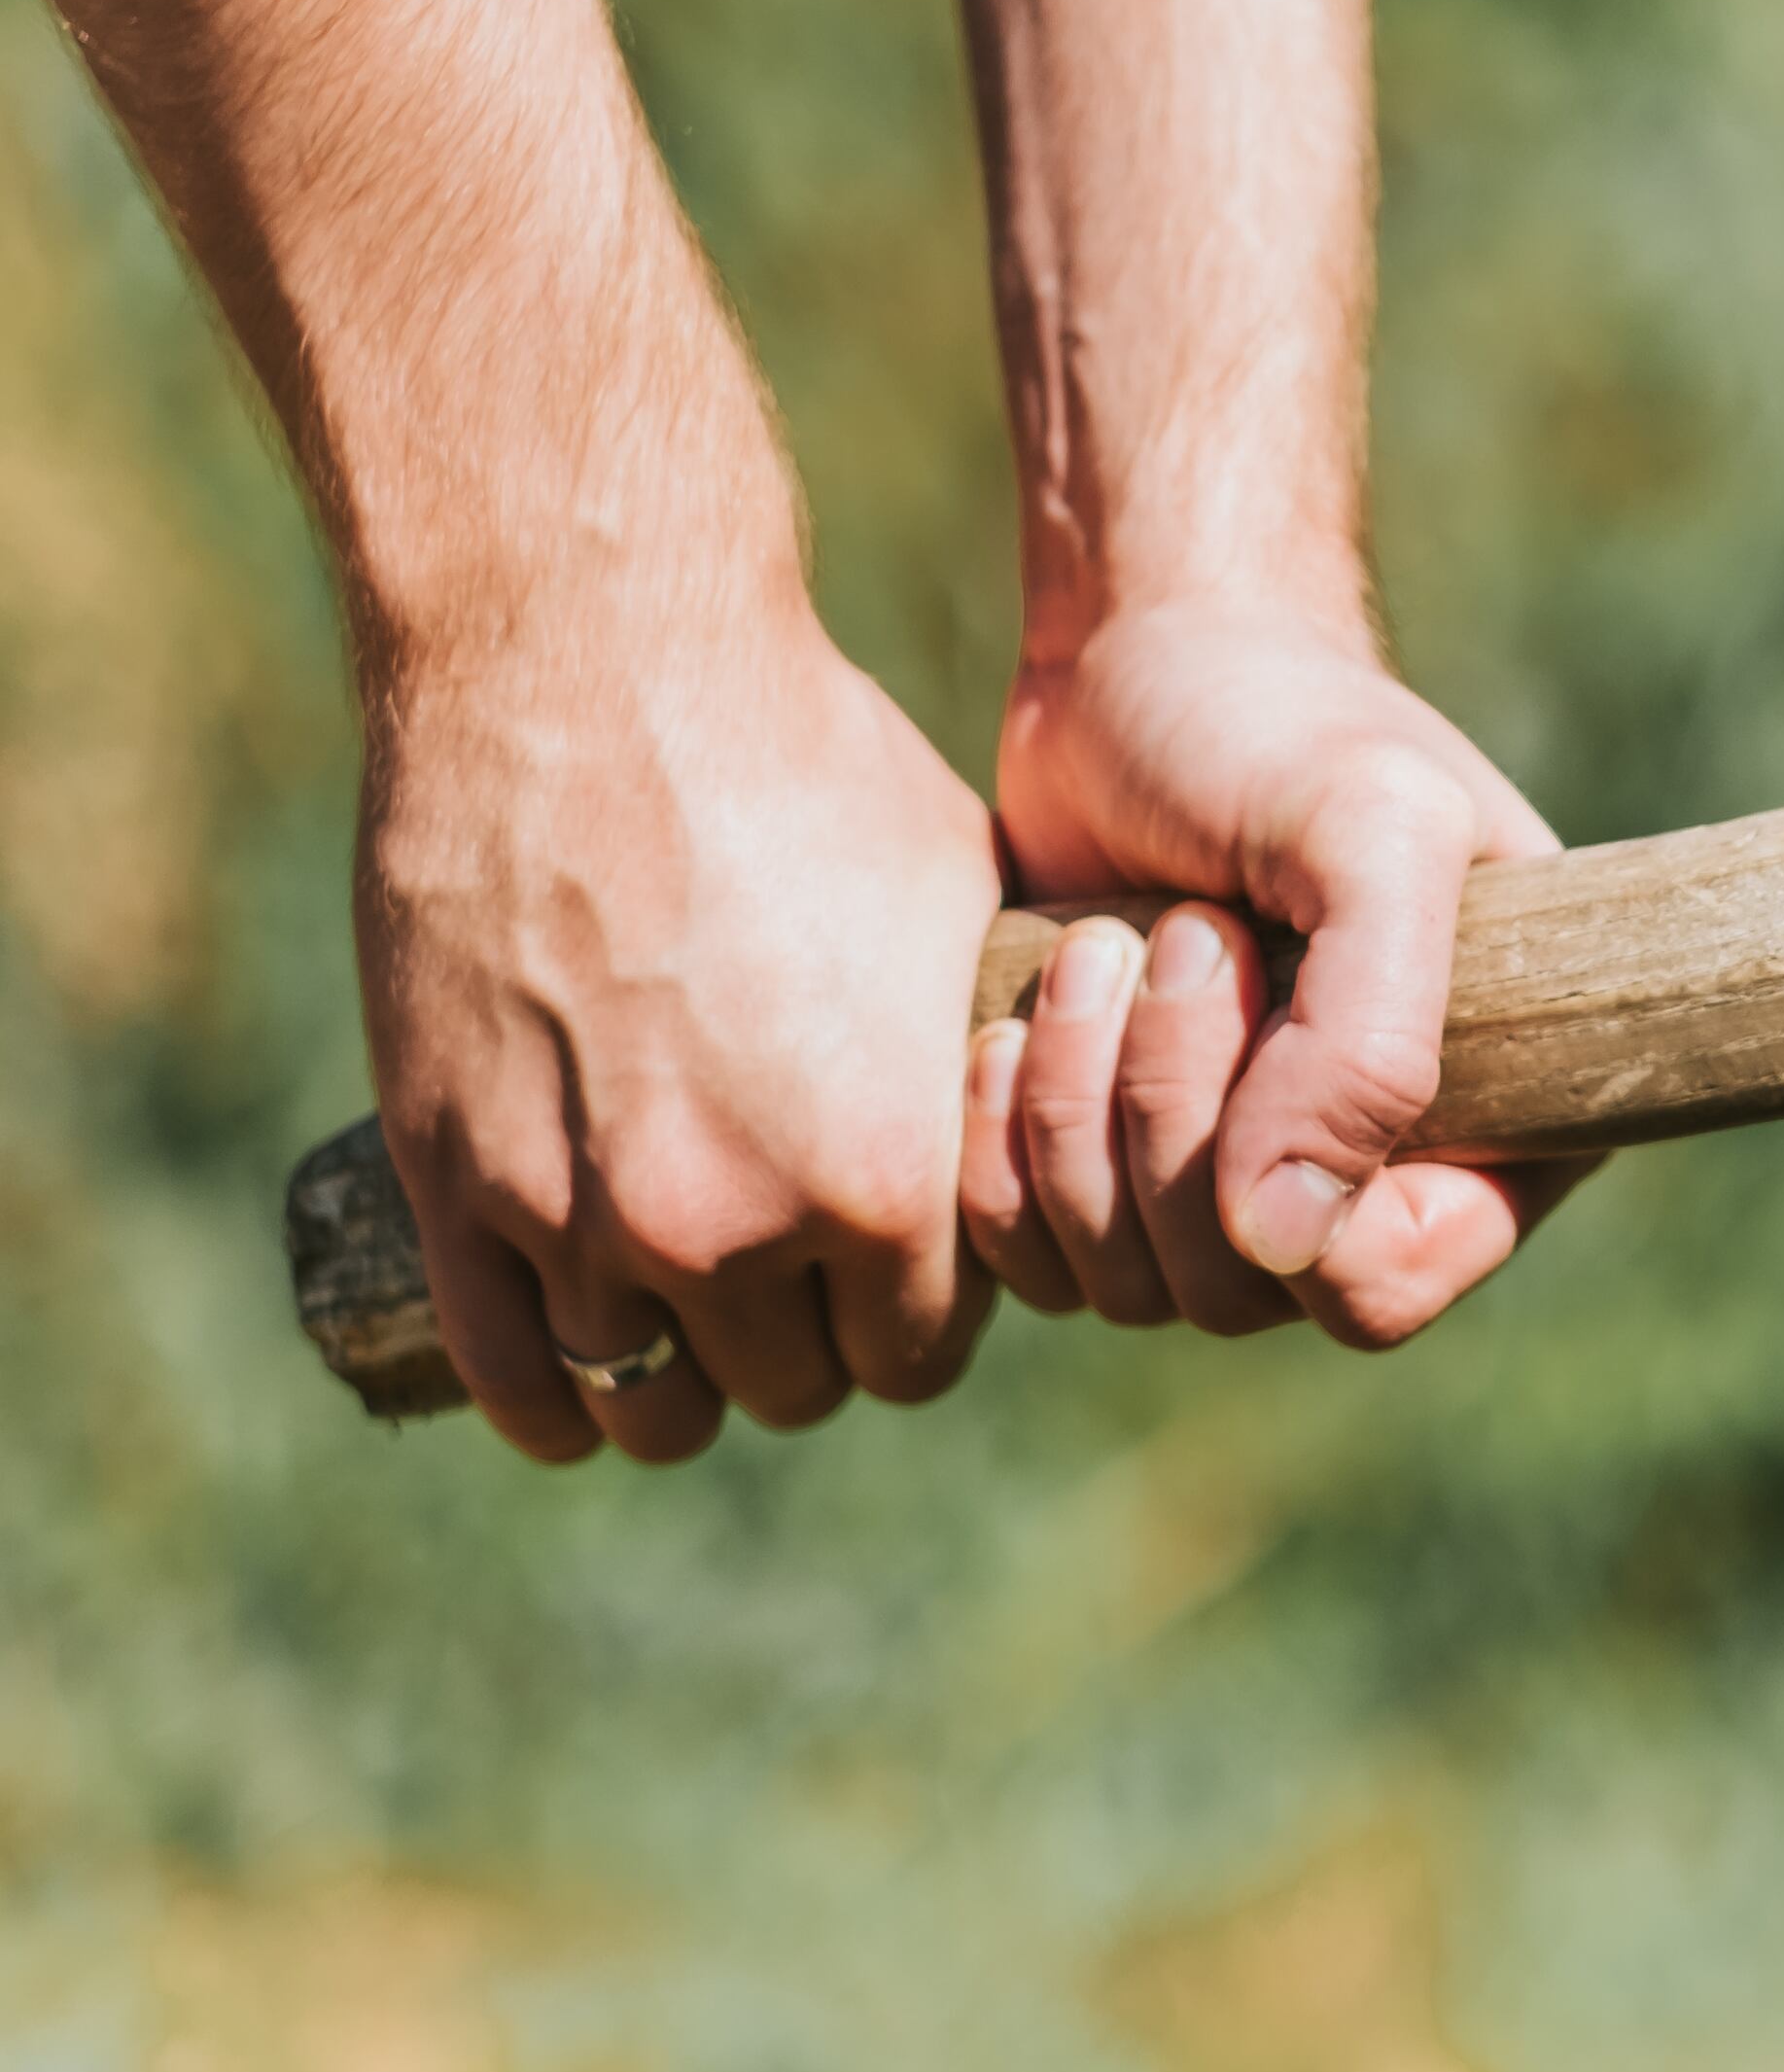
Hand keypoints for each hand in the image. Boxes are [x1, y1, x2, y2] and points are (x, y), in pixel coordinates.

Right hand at [363, 588, 1005, 1467]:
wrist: (592, 666)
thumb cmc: (809, 764)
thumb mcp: (956, 915)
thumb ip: (978, 1055)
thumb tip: (1044, 1111)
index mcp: (882, 1177)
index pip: (917, 1354)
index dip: (915, 1314)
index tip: (893, 1268)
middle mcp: (732, 1225)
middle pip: (790, 1388)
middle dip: (802, 1341)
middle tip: (790, 1272)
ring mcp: (578, 1214)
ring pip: (650, 1405)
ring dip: (680, 1379)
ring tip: (688, 1314)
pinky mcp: (452, 1178)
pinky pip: (509, 1372)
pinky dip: (551, 1393)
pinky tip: (575, 1364)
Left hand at [965, 593, 1578, 1346]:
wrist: (1144, 655)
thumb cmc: (1288, 727)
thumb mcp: (1373, 837)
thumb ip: (1372, 1040)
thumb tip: (1284, 1242)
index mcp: (1489, 1127)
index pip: (1389, 1286)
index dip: (1301, 1204)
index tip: (1268, 1005)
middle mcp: (1363, 1183)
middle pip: (1239, 1292)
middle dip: (1170, 1112)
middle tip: (1181, 935)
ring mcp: (1226, 1188)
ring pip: (1125, 1285)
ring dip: (1078, 1111)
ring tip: (1098, 952)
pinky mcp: (1101, 1170)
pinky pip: (1031, 1259)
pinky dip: (998, 1145)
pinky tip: (1009, 1021)